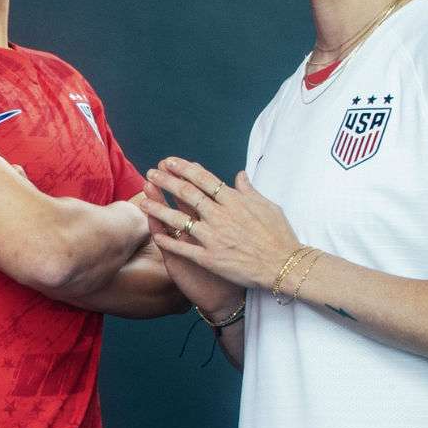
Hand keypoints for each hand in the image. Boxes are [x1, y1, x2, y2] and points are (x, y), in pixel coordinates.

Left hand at [135, 160, 300, 290]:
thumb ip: (249, 190)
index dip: (185, 169)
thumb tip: (239, 175)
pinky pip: (182, 248)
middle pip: (188, 194)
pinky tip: (154, 234)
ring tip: (143, 201)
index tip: (170, 161)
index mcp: (235, 202)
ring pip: (179, 220)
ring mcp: (214, 237)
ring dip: (159, 209)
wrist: (284, 266)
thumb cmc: (279, 236)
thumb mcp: (268, 207)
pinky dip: (168, 241)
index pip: (205, 180)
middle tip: (152, 172)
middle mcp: (221, 217)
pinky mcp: (209, 258)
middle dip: (167, 181)